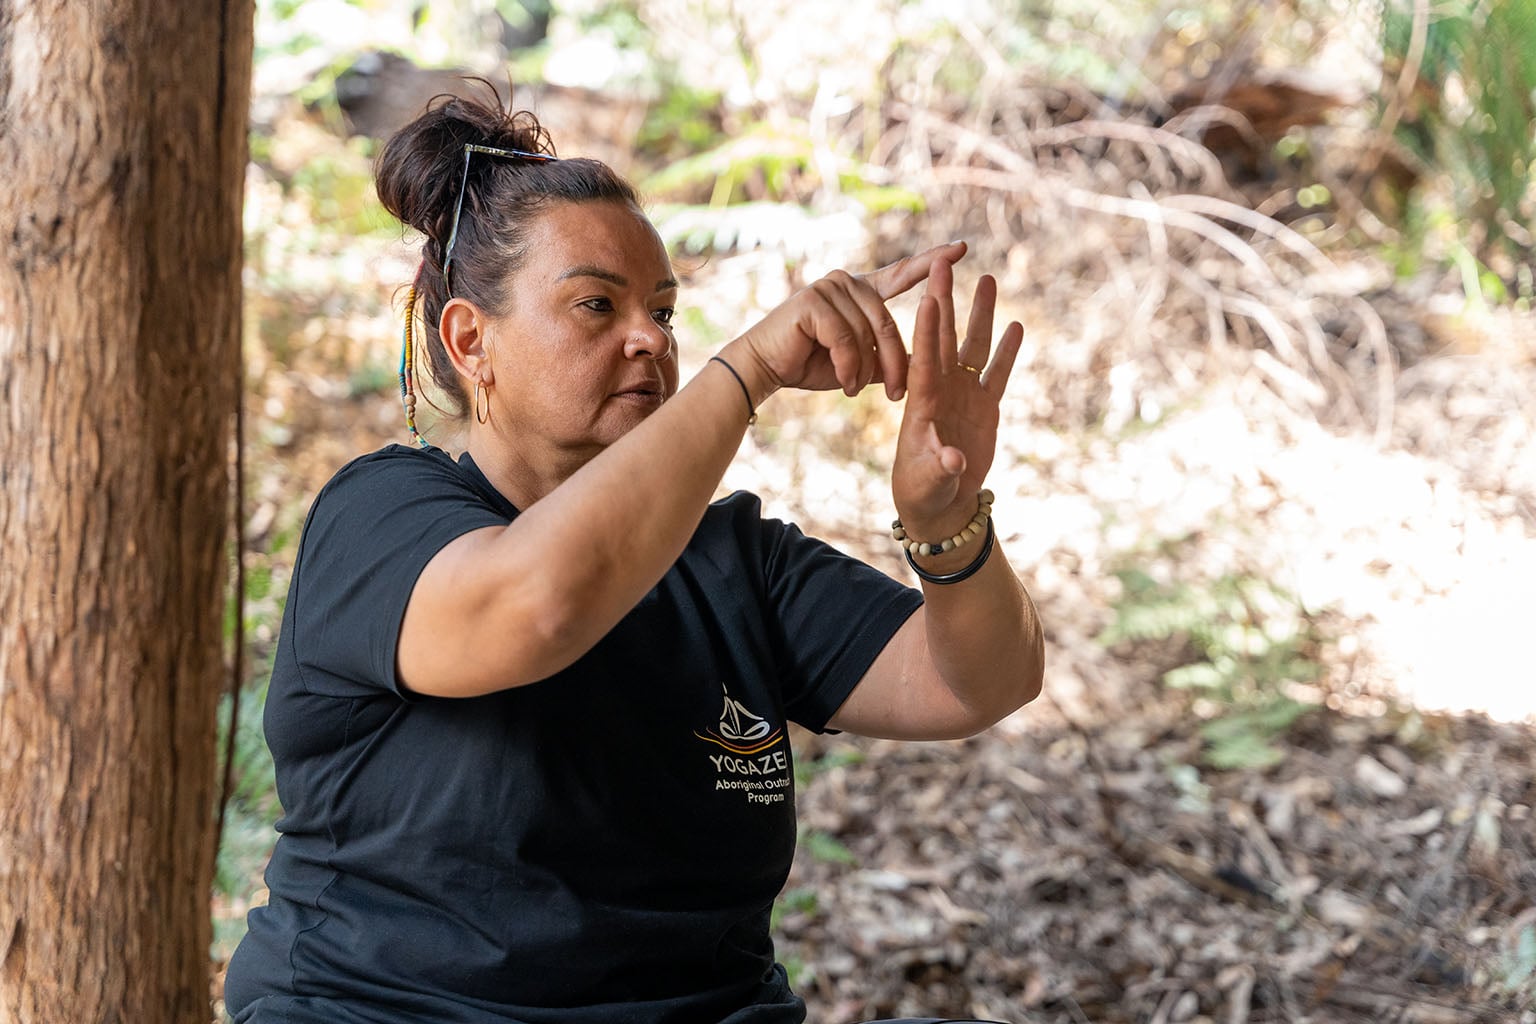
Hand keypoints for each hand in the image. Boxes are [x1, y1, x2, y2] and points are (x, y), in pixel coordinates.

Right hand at [730, 241, 967, 400]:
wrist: (764, 369)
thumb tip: (917, 363)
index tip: (961, 249)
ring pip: (868, 333)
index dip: (931, 262)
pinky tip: (844, 383)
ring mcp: (828, 288)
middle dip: (894, 363)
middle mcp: (846, 282)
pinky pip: (846, 339)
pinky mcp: (812, 302)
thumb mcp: (856, 361)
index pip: (901, 274)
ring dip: (866, 371)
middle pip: (888, 323)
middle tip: (895, 395)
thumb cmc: (808, 364)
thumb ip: (882, 354)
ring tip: (854, 390)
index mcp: (860, 291)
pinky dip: (848, 367)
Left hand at [891, 258, 1022, 539]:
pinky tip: (1016, 325)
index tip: (929, 295)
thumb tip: (954, 458)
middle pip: (945, 335)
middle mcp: (942, 388)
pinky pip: (997, 372)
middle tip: (944, 260)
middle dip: (945, 297)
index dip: (927, 327)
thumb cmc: (924, 490)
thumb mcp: (928, 480)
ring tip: (987, 278)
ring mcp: (964, 394)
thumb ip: (941, 466)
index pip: (924, 357)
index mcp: (923, 401)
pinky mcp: (984, 406)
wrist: (939, 503)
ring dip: (980, 313)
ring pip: (973, 345)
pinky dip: (1007, 350)